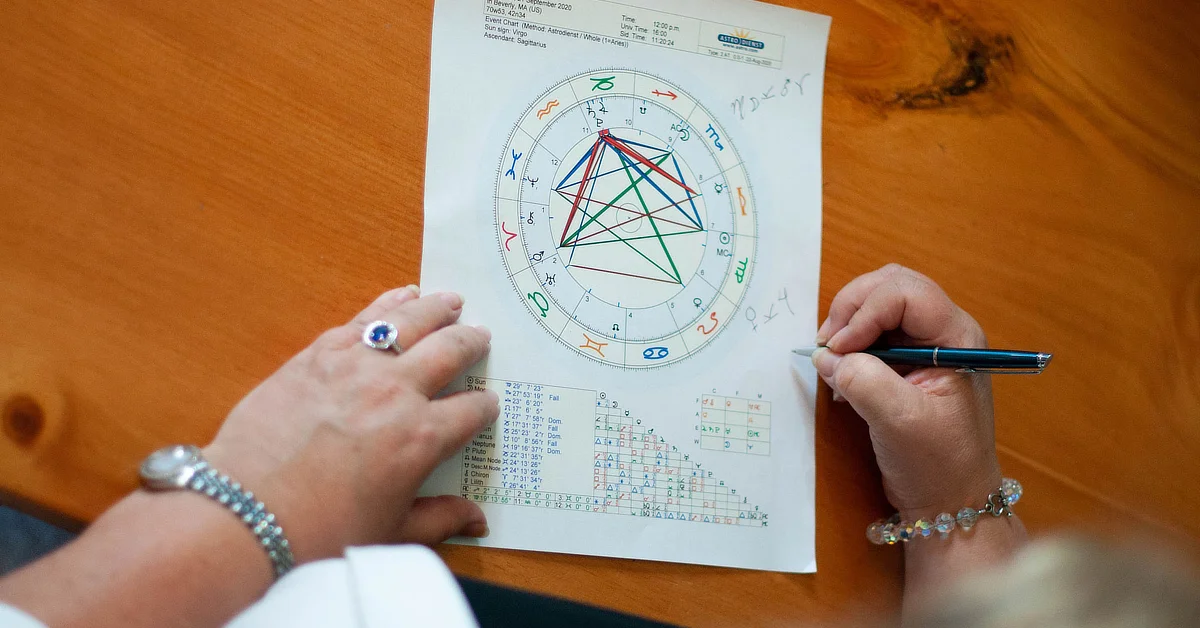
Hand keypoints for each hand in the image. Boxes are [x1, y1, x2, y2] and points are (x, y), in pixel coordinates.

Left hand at [203, 286, 498, 562]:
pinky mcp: (318, 354)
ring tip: (451, 300)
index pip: (472, 410)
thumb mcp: (391, 533)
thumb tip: (476, 520)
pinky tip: (401, 297)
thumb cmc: (318, 532)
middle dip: (471, 342)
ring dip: (437, 309)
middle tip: (481, 336)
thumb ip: (439, 519)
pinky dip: (388, 304)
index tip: (486, 405)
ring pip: (410, 322)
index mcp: (422, 439)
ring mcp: (356, 367)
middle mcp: (397, 393)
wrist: (244, 514)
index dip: (484, 407)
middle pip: (450, 352)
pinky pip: (362, 319)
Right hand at [812, 264, 999, 518]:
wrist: (950, 503)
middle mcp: (943, 332)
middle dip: (853, 307)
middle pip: (891, 286)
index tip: (839, 349)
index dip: (865, 313)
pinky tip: (841, 374)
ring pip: (878, 303)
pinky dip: (849, 343)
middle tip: (828, 344)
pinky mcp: (905, 362)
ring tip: (832, 358)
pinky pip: (871, 332)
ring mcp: (925, 346)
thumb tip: (826, 356)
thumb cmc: (938, 465)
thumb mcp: (900, 422)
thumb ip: (863, 381)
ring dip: (848, 323)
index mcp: (956, 338)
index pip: (905, 293)